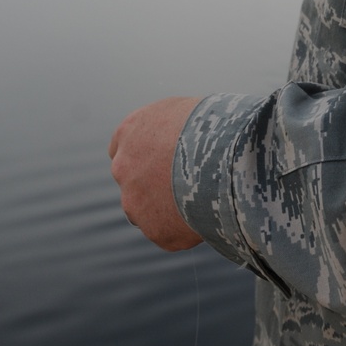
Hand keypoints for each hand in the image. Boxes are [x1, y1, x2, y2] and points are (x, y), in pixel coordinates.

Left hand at [109, 97, 203, 250]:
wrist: (222, 155)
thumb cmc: (213, 124)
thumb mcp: (186, 111)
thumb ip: (171, 127)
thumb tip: (182, 135)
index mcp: (129, 132)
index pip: (124, 148)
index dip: (145, 157)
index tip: (164, 162)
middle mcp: (123, 167)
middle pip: (133, 183)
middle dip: (154, 186)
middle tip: (187, 184)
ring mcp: (135, 202)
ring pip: (147, 212)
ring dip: (168, 210)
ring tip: (204, 202)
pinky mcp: (156, 230)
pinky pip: (170, 233)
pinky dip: (187, 229)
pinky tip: (209, 215)